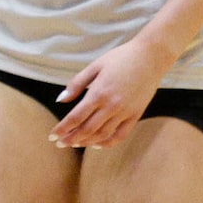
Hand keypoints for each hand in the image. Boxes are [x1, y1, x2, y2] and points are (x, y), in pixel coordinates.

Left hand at [50, 36, 172, 149]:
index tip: (52, 136)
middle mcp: (111, 105)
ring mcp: (125, 111)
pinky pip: (121, 134)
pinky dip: (109, 142)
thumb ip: (76, 84)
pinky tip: (98, 144)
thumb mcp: (94, 66)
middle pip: (87, 129)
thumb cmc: (120, 58)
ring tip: (75, 144)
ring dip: (87, 142)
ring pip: (103, 134)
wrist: (150, 57)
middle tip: (60, 144)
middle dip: (71, 139)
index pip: (75, 117)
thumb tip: (60, 100)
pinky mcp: (136, 114)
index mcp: (98, 93)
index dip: (62, 129)